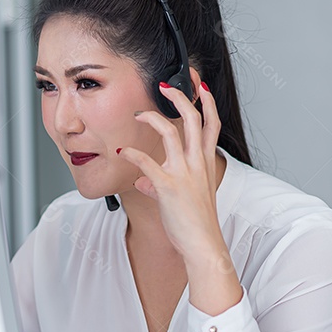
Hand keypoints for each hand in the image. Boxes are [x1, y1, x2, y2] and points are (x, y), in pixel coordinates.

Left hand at [117, 80, 223, 260]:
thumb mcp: (183, 198)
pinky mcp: (168, 187)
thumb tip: (142, 180)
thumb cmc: (195, 224)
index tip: (198, 86)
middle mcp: (197, 164)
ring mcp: (184, 173)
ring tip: (139, 114)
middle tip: (166, 85)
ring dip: (153, 118)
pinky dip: (131, 154)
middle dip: (181, 97)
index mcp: (205, 163)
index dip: (206, 103)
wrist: (203, 245)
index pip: (211, 124)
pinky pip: (146, 163)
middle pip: (194, 119)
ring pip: (171, 133)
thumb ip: (160, 184)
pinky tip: (121, 152)